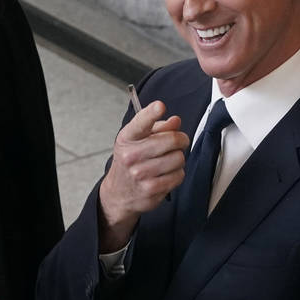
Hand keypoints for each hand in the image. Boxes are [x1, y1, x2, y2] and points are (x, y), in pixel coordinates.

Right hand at [97, 100, 188, 250]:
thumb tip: (175, 121)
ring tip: (168, 161)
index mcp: (127, 138)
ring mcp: (140, 174)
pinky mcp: (151, 189)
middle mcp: (131, 155)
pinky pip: (178, 176)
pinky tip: (166, 174)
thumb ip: (158, 128)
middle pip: (171, 140)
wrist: (118, 193)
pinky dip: (177, 174)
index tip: (159, 106)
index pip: (140, 123)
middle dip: (181, 139)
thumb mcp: (137, 141)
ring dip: (178, 159)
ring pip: (178, 158)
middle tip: (179, 142)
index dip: (151, 113)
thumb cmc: (130, 162)